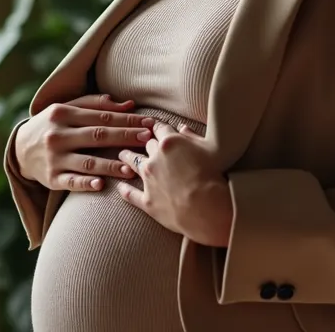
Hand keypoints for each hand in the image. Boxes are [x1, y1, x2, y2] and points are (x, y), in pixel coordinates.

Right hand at [14, 94, 155, 191]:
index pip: (102, 117)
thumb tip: (129, 104)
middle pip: (98, 136)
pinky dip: (86, 183)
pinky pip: (71, 182)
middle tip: (147, 140)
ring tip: (131, 168)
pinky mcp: (51, 178)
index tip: (149, 123)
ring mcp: (54, 158)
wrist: (19, 149)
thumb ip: (96, 104)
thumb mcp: (67, 109)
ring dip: (111, 165)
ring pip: (87, 161)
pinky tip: (101, 185)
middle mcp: (58, 135)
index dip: (127, 119)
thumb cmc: (52, 125)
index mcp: (63, 114)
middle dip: (125, 137)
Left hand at [117, 122, 232, 246]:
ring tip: (122, 155)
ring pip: (133, 163)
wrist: (208, 208)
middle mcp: (155, 158)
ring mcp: (149, 180)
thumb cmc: (214, 176)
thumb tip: (183, 129)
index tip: (157, 126)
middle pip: (148, 144)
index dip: (159, 127)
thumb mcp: (210, 149)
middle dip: (146, 142)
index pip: (161, 128)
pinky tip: (120, 187)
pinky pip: (130, 194)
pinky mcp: (148, 200)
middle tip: (144, 141)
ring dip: (128, 158)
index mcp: (170, 142)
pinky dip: (124, 190)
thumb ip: (194, 137)